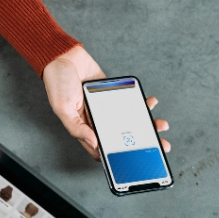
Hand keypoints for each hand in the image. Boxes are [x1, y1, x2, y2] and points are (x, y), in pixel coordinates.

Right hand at [42, 45, 169, 159]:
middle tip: (159, 145)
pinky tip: (150, 103)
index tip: (134, 159)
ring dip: (146, 123)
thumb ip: (77, 128)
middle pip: (121, 137)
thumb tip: (94, 143)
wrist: (65, 58)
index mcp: (84, 128)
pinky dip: (142, 103)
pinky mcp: (113, 96)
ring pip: (129, 121)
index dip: (117, 157)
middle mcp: (97, 121)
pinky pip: (130, 102)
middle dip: (140, 142)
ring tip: (160, 125)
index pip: (103, 149)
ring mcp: (106, 109)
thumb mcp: (63, 108)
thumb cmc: (57, 84)